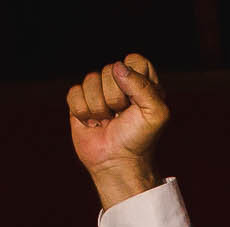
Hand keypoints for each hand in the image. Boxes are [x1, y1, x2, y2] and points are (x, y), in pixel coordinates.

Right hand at [66, 53, 166, 206]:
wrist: (118, 163)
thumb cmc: (139, 140)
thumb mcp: (155, 114)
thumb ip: (143, 86)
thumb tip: (117, 67)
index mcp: (141, 82)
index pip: (134, 60)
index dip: (133, 77)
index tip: (136, 100)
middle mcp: (119, 84)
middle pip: (109, 69)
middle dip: (115, 97)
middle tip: (121, 116)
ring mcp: (98, 93)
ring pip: (90, 80)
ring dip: (99, 107)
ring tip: (107, 122)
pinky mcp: (80, 103)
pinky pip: (74, 93)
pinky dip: (83, 112)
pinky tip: (92, 123)